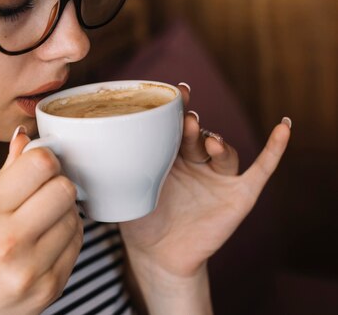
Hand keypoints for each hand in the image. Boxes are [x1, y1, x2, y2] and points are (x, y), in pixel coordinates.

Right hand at [0, 128, 82, 314]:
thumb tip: (25, 135)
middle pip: (64, 188)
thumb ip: (4, 175)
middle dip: (57, 183)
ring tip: (44, 218)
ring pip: (75, 215)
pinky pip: (78, 243)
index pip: (39, 165)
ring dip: (64, 211)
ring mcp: (33, 268)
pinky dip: (68, 234)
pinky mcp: (53, 286)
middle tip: (44, 190)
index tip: (40, 165)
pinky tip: (48, 238)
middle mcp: (8, 242)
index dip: (45, 158)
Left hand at [118, 85, 290, 311]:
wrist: (158, 255)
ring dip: (216, 141)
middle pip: (196, 134)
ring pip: (222, 149)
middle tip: (184, 116)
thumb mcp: (122, 188)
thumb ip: (108, 165)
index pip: (173, 124)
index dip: (176, 107)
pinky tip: (284, 127)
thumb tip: (64, 140)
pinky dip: (274, 148)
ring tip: (205, 141)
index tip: (174, 91)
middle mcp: (193, 160)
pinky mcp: (238, 194)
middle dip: (191, 124)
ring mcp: (217, 176)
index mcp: (166, 153)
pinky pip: (261, 168)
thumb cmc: (138, 219)